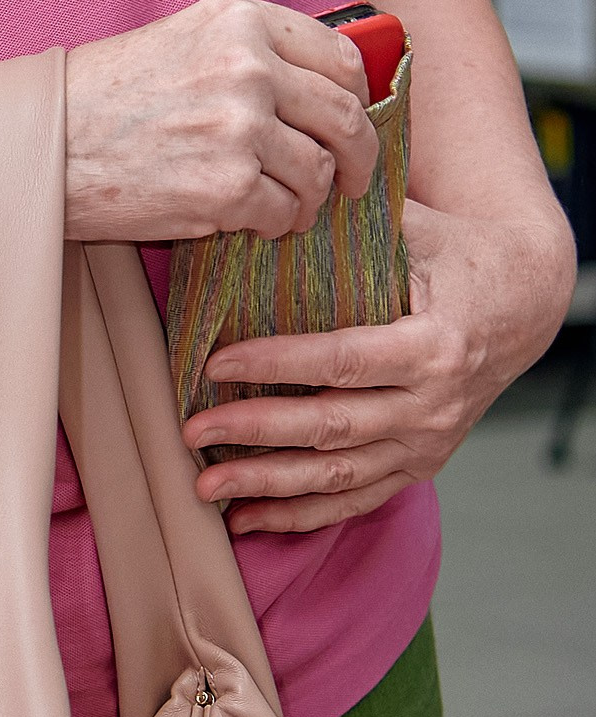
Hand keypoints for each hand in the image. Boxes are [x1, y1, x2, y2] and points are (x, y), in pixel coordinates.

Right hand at [65, 0, 374, 244]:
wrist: (41, 142)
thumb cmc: (103, 96)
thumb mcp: (181, 40)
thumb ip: (251, 52)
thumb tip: (324, 86)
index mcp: (239, 21)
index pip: (341, 56)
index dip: (360, 96)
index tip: (355, 119)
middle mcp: (247, 68)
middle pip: (345, 117)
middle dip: (360, 157)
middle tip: (355, 180)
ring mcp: (240, 128)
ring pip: (319, 172)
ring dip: (310, 197)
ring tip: (284, 205)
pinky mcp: (226, 188)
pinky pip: (284, 213)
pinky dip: (275, 225)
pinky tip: (249, 220)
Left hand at [183, 194, 578, 533]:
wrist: (524, 305)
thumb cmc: (461, 256)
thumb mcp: (423, 228)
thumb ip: (358, 220)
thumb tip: (277, 198)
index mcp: (433, 346)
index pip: (343, 361)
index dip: (277, 365)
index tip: (214, 363)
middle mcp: (432, 404)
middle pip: (333, 427)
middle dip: (257, 431)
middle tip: (191, 430)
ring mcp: (427, 443)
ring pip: (339, 474)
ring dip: (268, 484)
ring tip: (205, 486)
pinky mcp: (419, 465)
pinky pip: (356, 498)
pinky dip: (301, 514)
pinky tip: (247, 517)